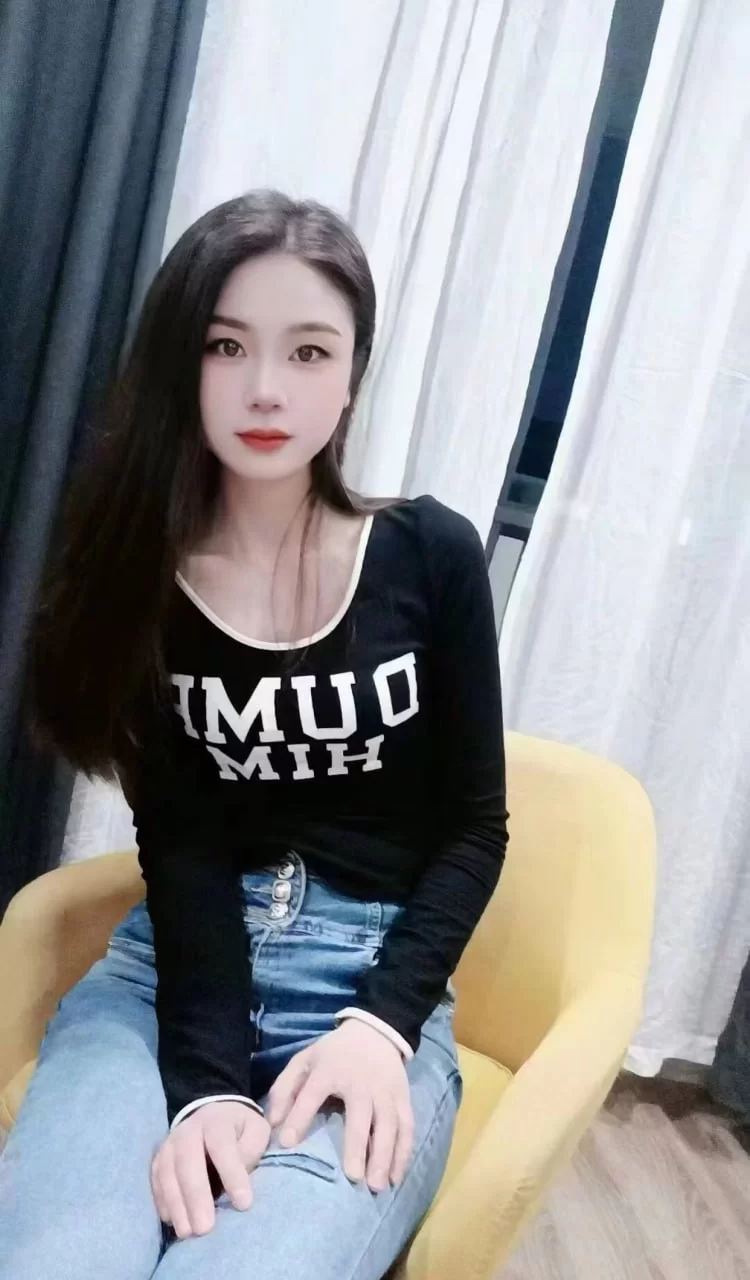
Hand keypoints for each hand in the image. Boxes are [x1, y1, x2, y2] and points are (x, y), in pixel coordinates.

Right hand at [151, 1101, 270, 1237]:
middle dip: (196, 1196)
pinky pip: (155, 1181)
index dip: (232, 1174)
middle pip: (187, 1161)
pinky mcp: (159, 1160)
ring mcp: (170, 1144)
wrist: (213, 1116)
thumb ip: (251, 1150)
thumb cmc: (239, 1131)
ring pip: (167, 1173)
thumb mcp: (256, 1131)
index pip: (222, 1146)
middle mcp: (188, 1130)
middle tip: (205, 1228)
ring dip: (176, 1205)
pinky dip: (162, 1202)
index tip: (244, 1204)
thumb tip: (241, 1175)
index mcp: (217, 1121)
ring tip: (187, 1233)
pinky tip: (172, 1221)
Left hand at [267, 1020, 413, 1192]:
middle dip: (358, 1145)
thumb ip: (285, 1089)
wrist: (375, 1032)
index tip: (287, 1143)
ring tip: (376, 1186)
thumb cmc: (334, 1054)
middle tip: (353, 1177)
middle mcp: (361, 1082)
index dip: (299, 1117)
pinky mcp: (403, 1099)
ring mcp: (386, 1091)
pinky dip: (403, 1153)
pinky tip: (395, 1177)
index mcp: (330, 1070)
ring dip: (385, 1156)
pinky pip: (407, 1128)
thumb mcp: (304, 1060)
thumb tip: (274, 1123)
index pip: (312, 1094)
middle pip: (360, 1114)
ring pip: (389, 1125)